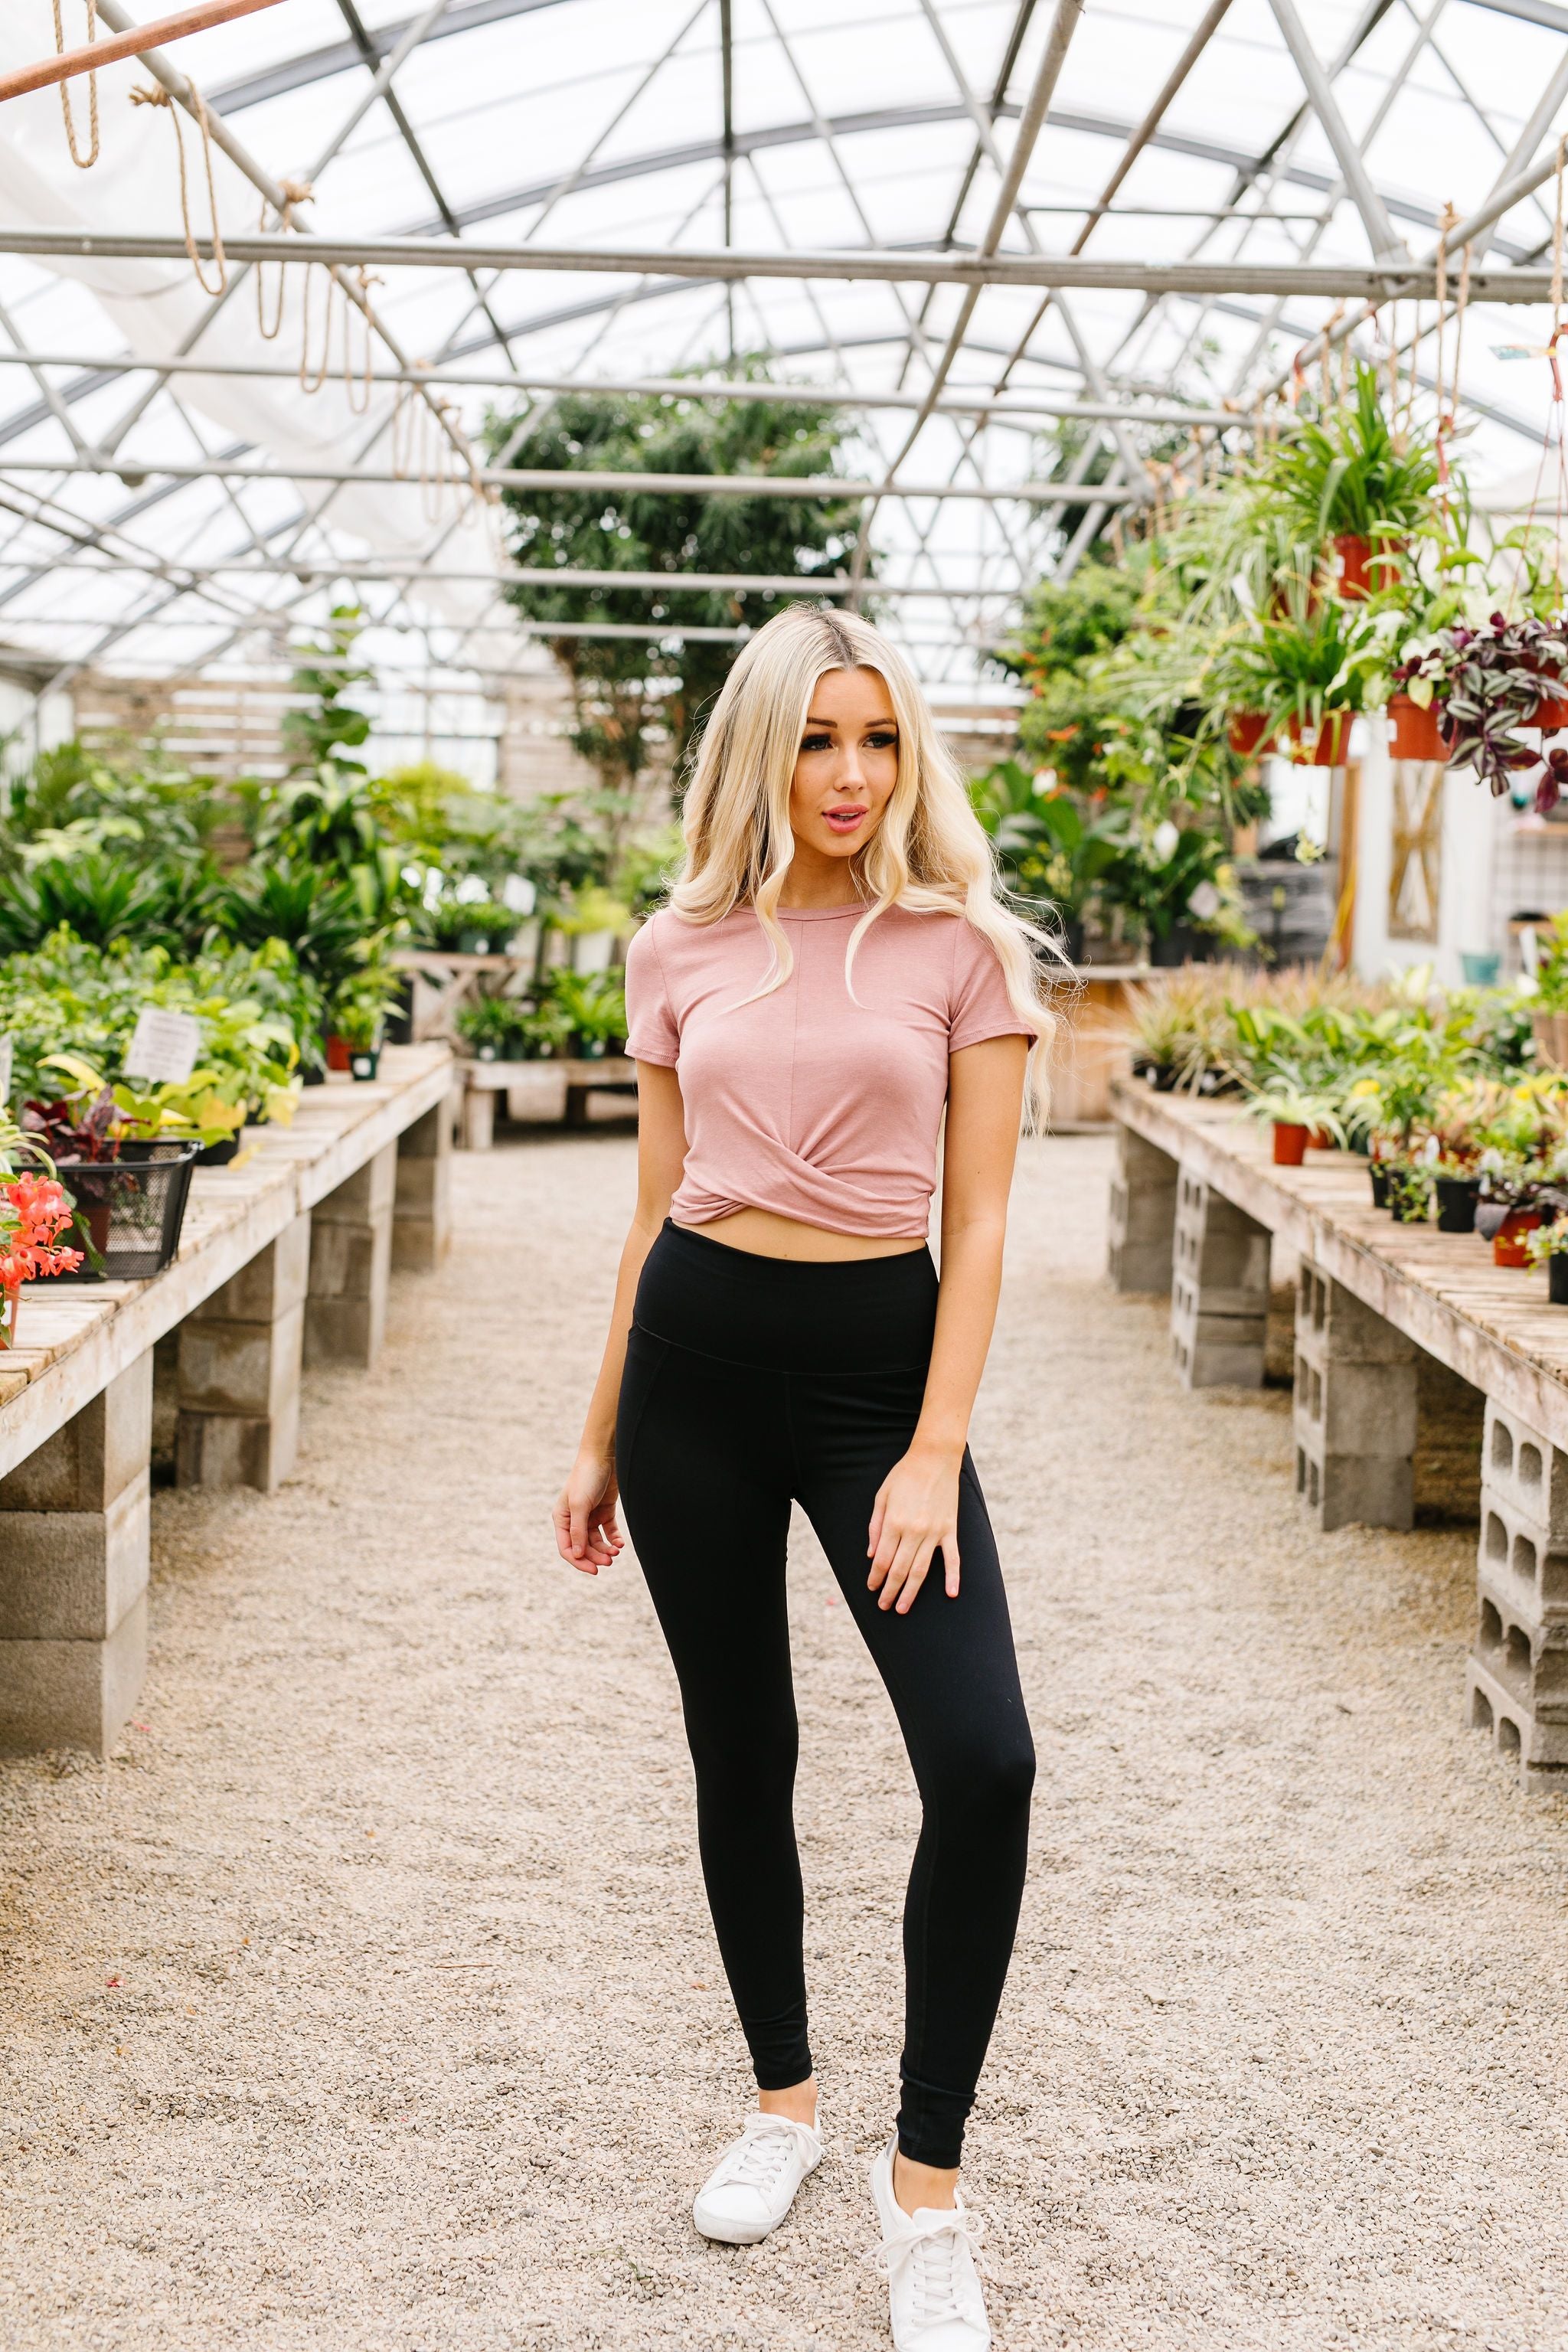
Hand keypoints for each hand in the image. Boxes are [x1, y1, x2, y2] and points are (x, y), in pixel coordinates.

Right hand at [553, 1448, 622, 1575]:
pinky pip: (608, 1531)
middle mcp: (574, 1520)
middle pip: (584, 1547)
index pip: (567, 1548)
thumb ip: (578, 1531)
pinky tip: (621, 1543)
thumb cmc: (587, 1478)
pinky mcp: (604, 1511)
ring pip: (597, 1542)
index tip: (594, 1570)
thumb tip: (577, 1554)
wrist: (604, 1456)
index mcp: (562, 1519)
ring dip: (606, 1549)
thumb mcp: (580, 1505)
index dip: (579, 1561)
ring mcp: (590, 1516)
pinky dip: (614, 1539)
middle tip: (610, 1561)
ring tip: (616, 1552)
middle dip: (596, 1556)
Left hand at [867, 1442, 960, 1613]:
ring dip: (911, 1591)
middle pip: (900, 1570)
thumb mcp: (882, 1497)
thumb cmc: (904, 1475)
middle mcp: (914, 1531)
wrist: (934, 1458)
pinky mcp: (950, 1530)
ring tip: (903, 1608)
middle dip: (890, 1590)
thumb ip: (875, 1527)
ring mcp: (934, 1532)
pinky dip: (953, 1577)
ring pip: (921, 1569)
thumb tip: (872, 1555)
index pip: (883, 1560)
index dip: (875, 1577)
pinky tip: (951, 1593)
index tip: (871, 1588)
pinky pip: (952, 1558)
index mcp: (894, 1523)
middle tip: (884, 1606)